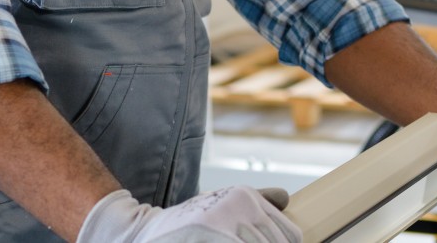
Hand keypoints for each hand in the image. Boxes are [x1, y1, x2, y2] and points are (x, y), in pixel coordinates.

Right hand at [76, 186, 301, 241]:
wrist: (146, 234)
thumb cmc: (189, 223)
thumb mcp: (222, 205)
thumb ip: (256, 201)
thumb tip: (286, 198)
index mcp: (246, 197)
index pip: (291, 236)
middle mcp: (239, 204)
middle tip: (234, 240)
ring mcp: (226, 221)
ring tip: (224, 241)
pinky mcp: (213, 232)